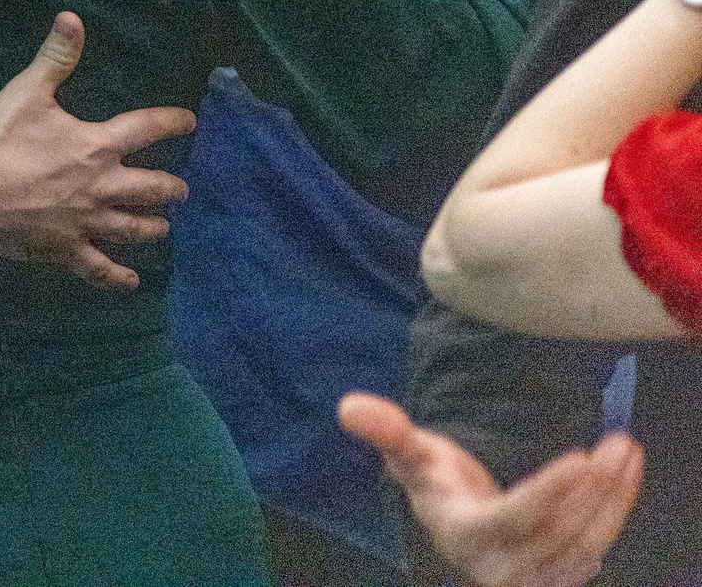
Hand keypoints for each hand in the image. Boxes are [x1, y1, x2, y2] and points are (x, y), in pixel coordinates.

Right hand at [0, 12, 194, 288]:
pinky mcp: (66, 249)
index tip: (189, 121)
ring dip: (151, 227)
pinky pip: (98, 267)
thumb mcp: (27, 91)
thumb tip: (73, 18)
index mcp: (96, 146)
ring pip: (131, 228)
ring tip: (164, 228)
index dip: (170, 122)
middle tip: (181, 190)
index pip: (144, 129)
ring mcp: (86, 222)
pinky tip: (130, 281)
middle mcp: (102, 187)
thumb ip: (55, 57)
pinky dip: (116, 277)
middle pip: (149, 189)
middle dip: (169, 188)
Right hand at [338, 394, 640, 586]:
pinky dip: (617, 511)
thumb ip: (388, 434)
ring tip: (626, 450)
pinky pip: (598, 546)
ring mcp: (538, 578)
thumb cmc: (438, 485)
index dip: (547, 492)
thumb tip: (350, 405)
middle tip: (618, 442)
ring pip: (585, 542)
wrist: (461, 530)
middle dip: (593, 489)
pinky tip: (626, 475)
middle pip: (558, 531)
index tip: (580, 458)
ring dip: (613, 498)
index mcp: (466, 535)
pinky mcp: (563, 576)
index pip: (513, 517)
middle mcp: (503, 567)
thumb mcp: (411, 458)